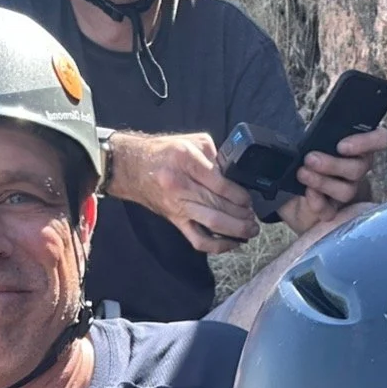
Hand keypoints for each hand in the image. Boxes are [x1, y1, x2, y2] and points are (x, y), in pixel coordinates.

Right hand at [105, 131, 260, 254]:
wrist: (131, 167)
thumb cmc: (162, 152)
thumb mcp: (191, 141)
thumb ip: (215, 155)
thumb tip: (235, 173)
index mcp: (186, 161)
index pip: (221, 184)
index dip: (240, 194)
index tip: (249, 198)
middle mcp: (180, 185)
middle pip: (219, 205)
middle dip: (242, 213)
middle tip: (255, 216)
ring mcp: (177, 206)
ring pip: (212, 223)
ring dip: (236, 229)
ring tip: (250, 230)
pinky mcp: (175, 220)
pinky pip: (198, 239)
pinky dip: (217, 245)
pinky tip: (233, 243)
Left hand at [279, 126, 386, 234]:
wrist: (280, 185)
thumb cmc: (299, 155)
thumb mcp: (303, 141)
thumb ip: (313, 135)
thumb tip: (310, 137)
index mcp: (356, 145)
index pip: (379, 139)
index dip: (367, 142)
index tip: (342, 146)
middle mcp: (356, 167)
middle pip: (359, 168)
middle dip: (333, 164)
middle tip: (310, 159)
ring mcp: (346, 190)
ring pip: (347, 190)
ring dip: (322, 182)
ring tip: (302, 173)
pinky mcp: (331, 210)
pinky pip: (330, 211)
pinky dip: (317, 202)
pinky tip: (306, 193)